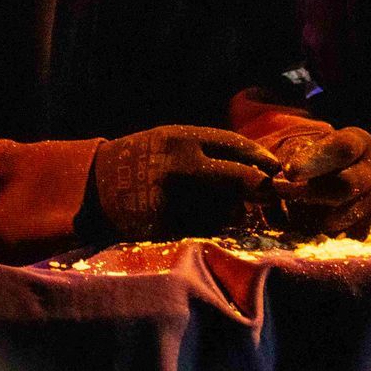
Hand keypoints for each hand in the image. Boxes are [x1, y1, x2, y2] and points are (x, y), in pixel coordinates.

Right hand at [92, 125, 280, 240]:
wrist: (94, 187)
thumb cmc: (141, 160)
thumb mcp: (171, 141)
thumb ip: (208, 151)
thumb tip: (257, 168)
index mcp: (181, 140)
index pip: (236, 147)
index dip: (262, 159)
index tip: (276, 168)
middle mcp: (179, 168)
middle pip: (238, 180)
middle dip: (258, 187)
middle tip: (268, 192)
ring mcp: (173, 200)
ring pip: (225, 208)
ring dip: (231, 209)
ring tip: (213, 204)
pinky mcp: (166, 228)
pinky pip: (205, 230)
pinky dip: (210, 226)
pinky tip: (194, 218)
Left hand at [268, 127, 370, 238]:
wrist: (316, 177)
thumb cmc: (301, 154)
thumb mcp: (293, 144)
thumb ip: (284, 155)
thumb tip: (276, 179)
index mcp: (359, 142)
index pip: (342, 150)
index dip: (314, 161)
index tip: (289, 171)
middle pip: (344, 187)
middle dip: (306, 192)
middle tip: (277, 187)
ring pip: (333, 219)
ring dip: (303, 214)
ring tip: (289, 202)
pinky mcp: (362, 231)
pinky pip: (332, 241)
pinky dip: (308, 235)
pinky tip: (299, 220)